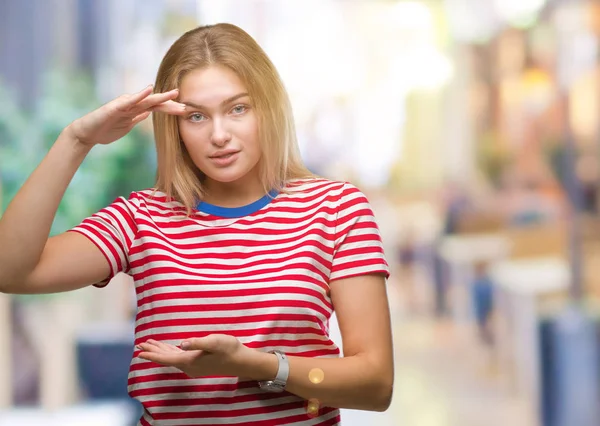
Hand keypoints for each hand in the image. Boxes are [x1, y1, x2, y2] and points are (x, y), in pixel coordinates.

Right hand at [68, 85, 185, 146]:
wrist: (87, 133)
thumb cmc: (105, 129)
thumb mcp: (127, 126)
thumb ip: (137, 118)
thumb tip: (148, 113)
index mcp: (135, 111)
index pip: (156, 108)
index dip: (170, 109)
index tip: (185, 111)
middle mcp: (131, 105)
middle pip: (155, 103)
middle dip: (170, 105)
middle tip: (186, 106)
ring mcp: (123, 105)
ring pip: (145, 100)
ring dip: (160, 97)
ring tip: (174, 94)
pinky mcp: (115, 107)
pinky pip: (129, 100)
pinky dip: (139, 94)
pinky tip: (149, 89)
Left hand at [137, 334, 250, 377]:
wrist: (241, 361)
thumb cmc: (229, 349)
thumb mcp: (214, 342)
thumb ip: (198, 342)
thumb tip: (182, 343)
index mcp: (190, 361)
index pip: (166, 359)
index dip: (152, 355)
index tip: (139, 352)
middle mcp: (189, 366)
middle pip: (167, 359)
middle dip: (153, 351)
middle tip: (140, 345)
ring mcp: (193, 366)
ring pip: (172, 358)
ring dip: (161, 351)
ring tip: (150, 345)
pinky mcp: (198, 363)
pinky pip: (179, 358)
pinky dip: (171, 352)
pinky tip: (170, 349)